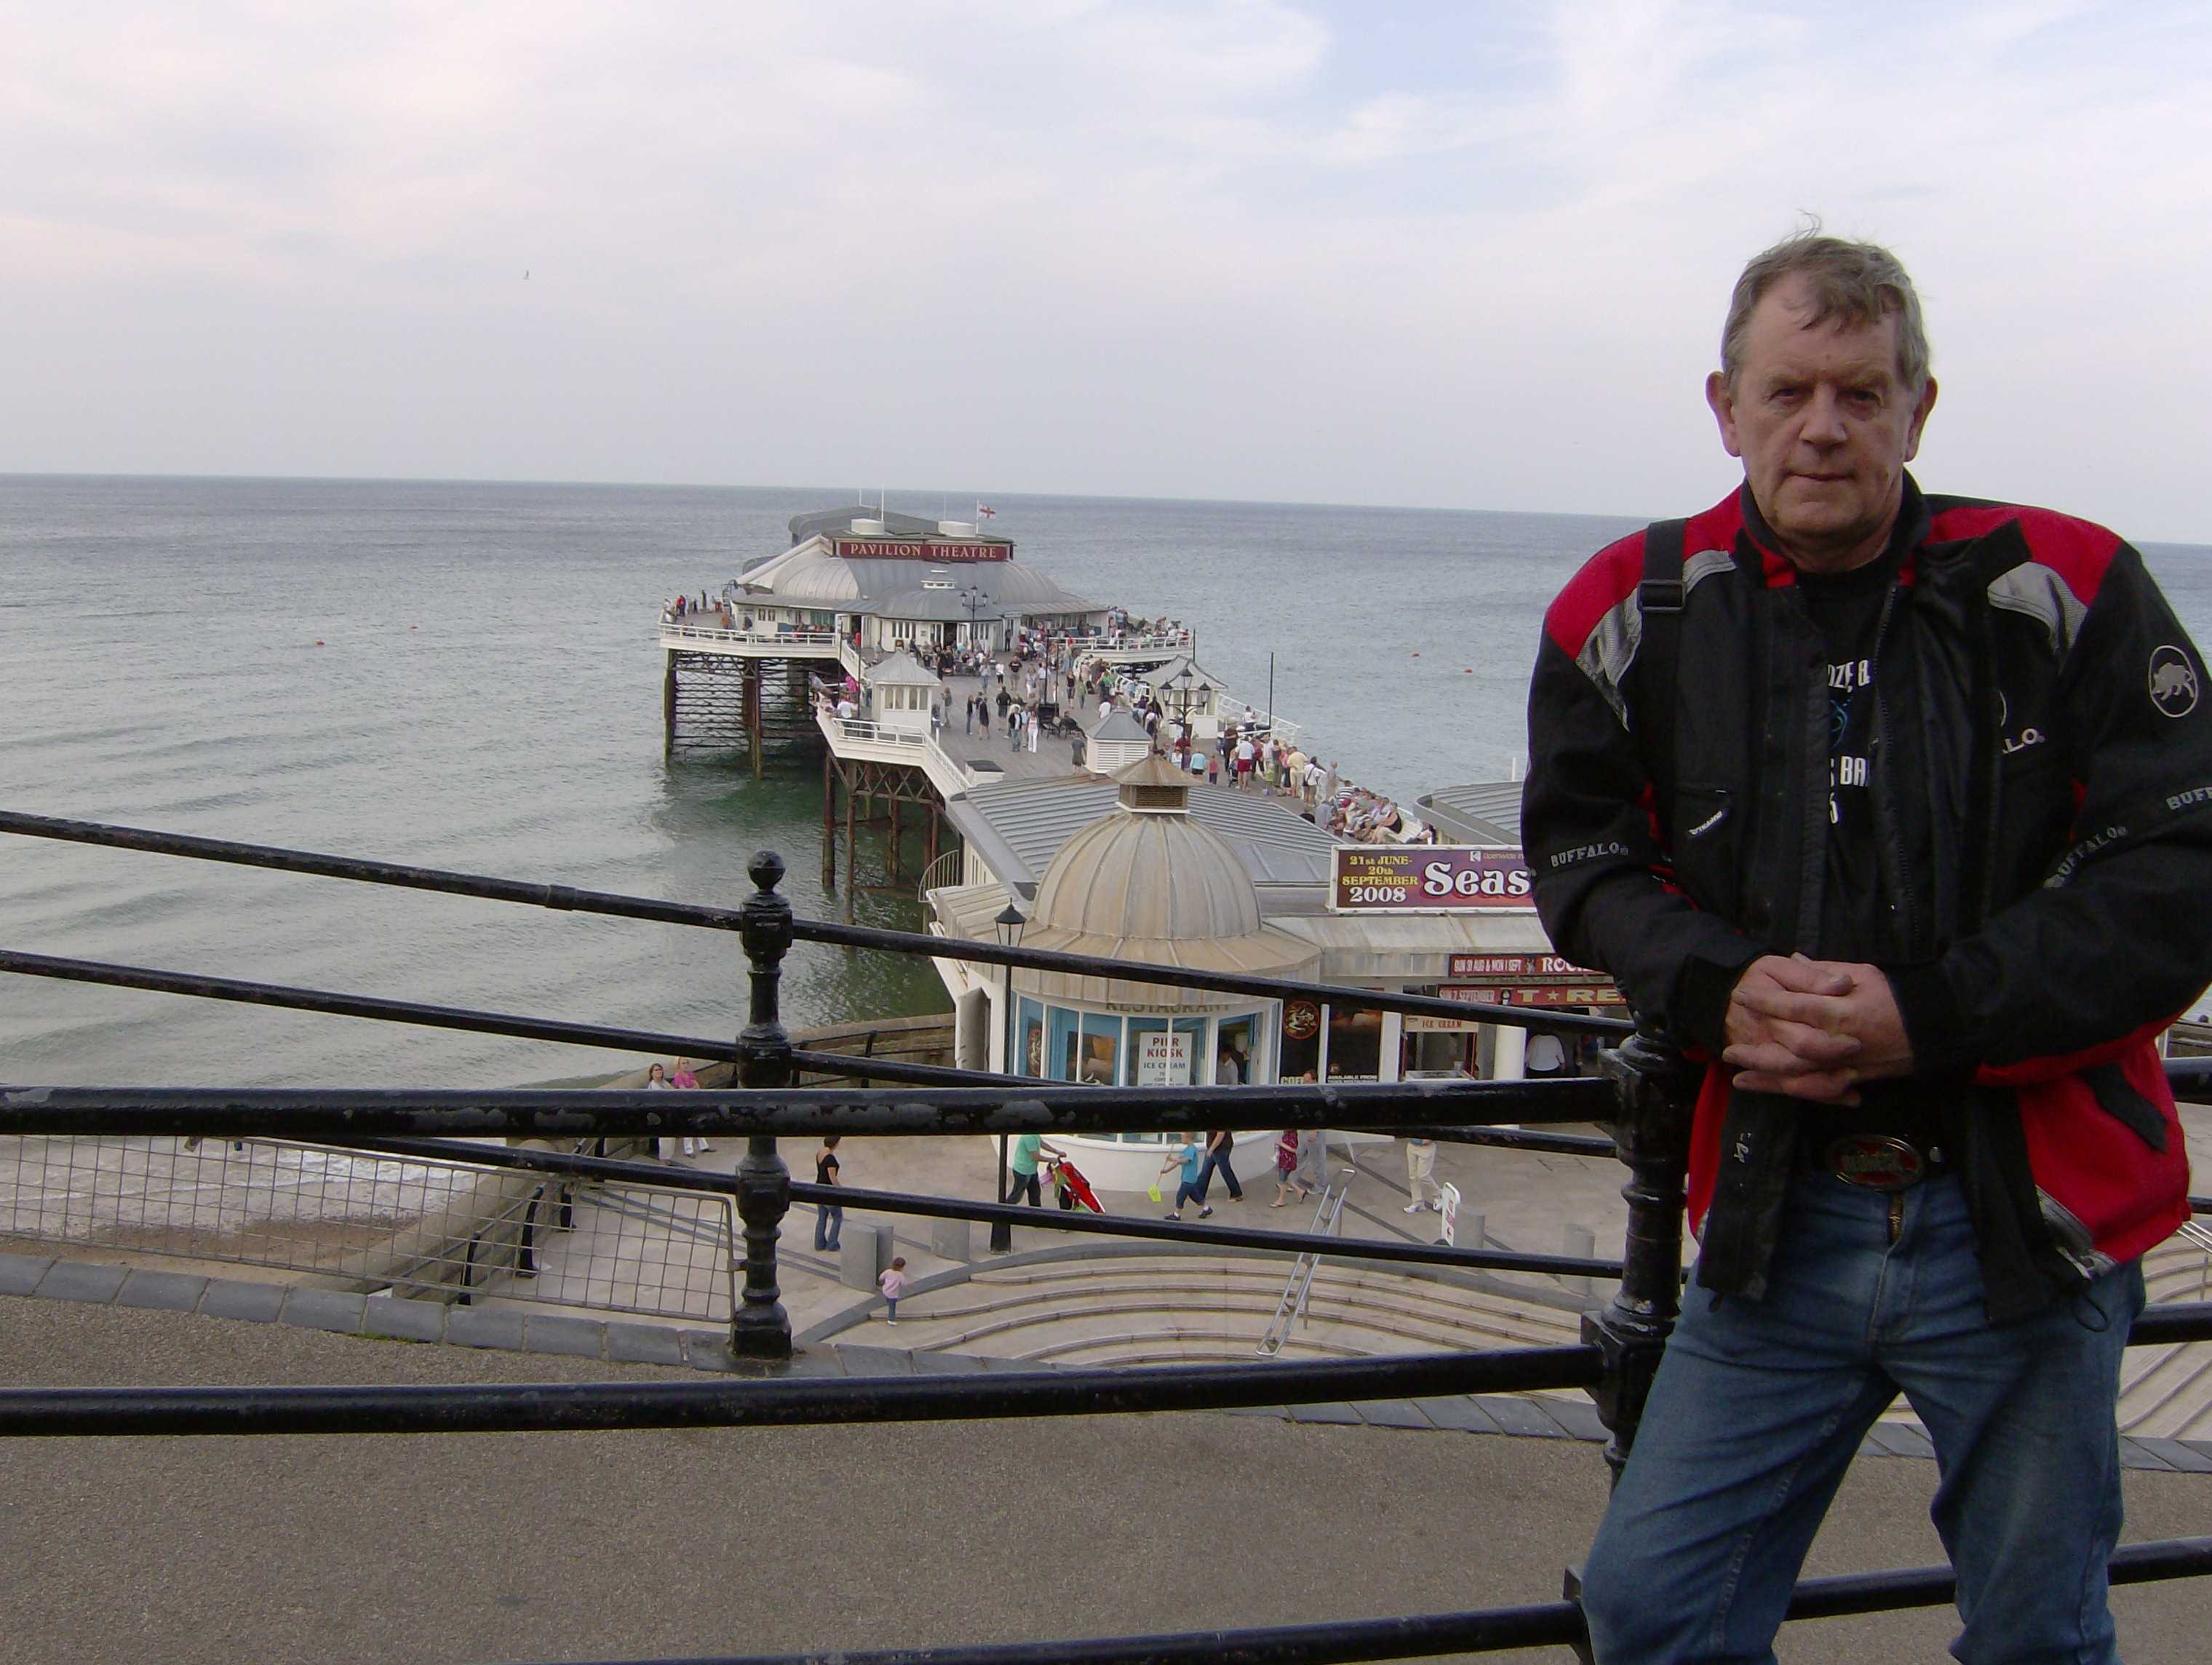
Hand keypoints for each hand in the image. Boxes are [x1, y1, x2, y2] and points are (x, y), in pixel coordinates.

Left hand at [1723, 955, 1915, 1103]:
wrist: (1935, 1024)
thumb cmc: (1896, 994)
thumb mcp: (1862, 973)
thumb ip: (1824, 972)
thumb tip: (1795, 961)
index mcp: (1842, 1010)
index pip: (1795, 1006)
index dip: (1765, 1001)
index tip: (1741, 995)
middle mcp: (1842, 1041)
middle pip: (1792, 1049)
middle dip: (1759, 1049)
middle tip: (1729, 1045)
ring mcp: (1849, 1065)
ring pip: (1802, 1077)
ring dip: (1768, 1079)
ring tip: (1738, 1077)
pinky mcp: (1855, 1079)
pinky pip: (1821, 1091)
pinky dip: (1796, 1093)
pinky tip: (1773, 1091)